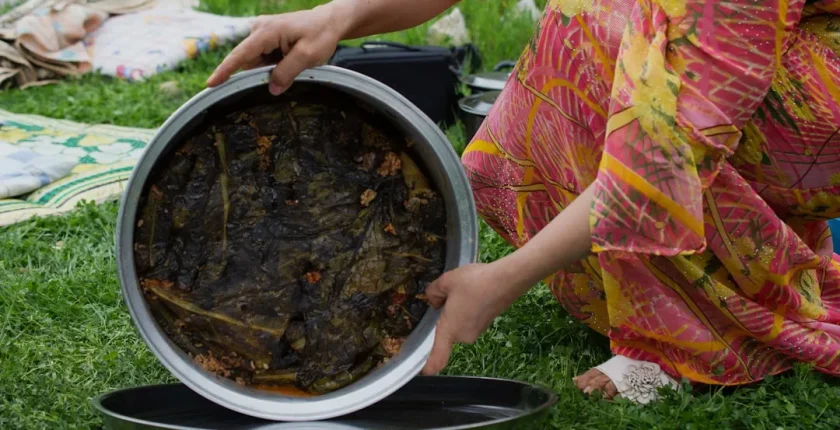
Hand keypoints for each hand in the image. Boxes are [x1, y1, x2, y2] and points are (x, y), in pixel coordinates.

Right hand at [206, 5, 343, 94]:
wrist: (329, 21)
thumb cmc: (320, 35)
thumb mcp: (308, 56)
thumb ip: (288, 72)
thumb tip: (271, 88)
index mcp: (267, 31)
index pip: (241, 54)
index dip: (225, 71)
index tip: (211, 84)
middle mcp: (259, 30)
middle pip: (249, 62)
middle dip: (263, 73)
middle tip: (289, 71)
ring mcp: (261, 33)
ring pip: (257, 62)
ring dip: (271, 69)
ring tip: (293, 61)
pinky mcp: (266, 39)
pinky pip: (263, 59)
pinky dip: (274, 65)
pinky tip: (289, 60)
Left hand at [421, 262, 525, 374]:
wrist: (506, 280)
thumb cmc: (473, 283)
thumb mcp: (446, 281)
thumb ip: (433, 293)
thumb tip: (435, 301)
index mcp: (449, 329)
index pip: (437, 358)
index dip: (429, 366)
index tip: (422, 370)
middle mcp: (463, 336)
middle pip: (446, 331)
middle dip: (443, 316)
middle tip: (446, 294)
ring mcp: (477, 331)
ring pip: (458, 324)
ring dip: (457, 311)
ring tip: (463, 290)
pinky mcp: (487, 324)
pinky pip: (469, 320)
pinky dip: (468, 310)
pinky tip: (473, 292)